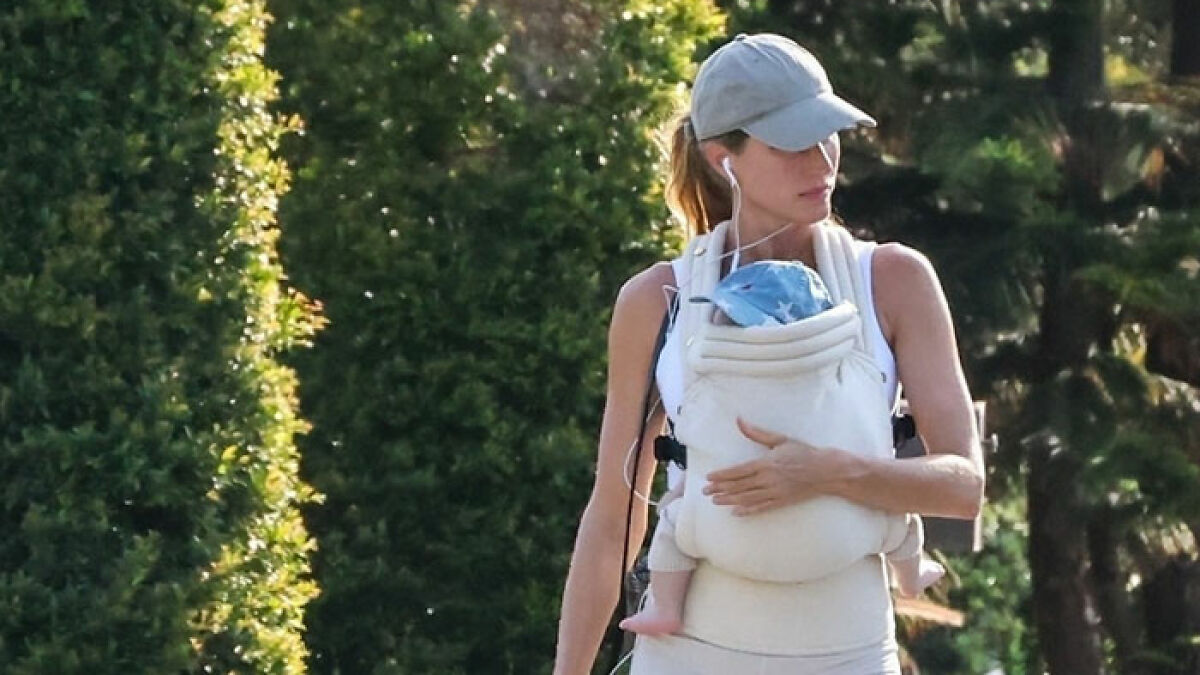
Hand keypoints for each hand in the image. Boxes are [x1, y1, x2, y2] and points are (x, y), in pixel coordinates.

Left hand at [702, 418, 849, 515]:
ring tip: (715, 501)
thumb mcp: (780, 439)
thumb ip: (757, 433)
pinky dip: (748, 511)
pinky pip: (761, 507)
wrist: (826, 470)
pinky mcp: (782, 501)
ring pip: (747, 498)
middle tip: (705, 492)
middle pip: (738, 486)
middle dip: (720, 489)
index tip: (708, 478)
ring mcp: (774, 492)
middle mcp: (767, 479)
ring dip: (729, 500)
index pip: (737, 471)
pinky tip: (736, 512)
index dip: (721, 475)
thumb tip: (739, 420)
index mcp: (765, 463)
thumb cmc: (803, 452)